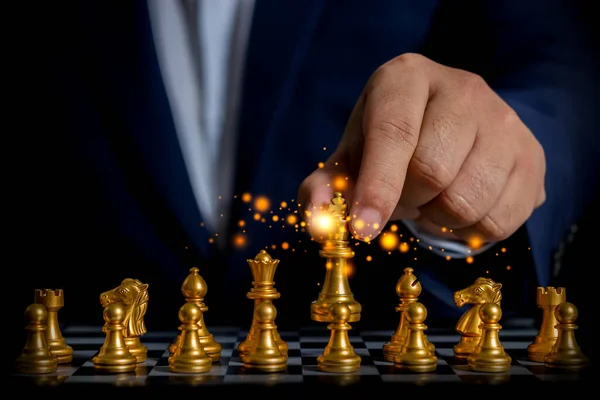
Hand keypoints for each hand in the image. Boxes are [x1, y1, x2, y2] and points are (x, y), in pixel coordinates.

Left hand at [298, 53, 545, 244]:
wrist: (454, 125)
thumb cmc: (391, 141)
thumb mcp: (353, 155)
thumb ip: (327, 187)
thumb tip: (318, 225)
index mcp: (406, 78)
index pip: (394, 133)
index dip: (377, 186)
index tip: (363, 228)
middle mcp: (462, 88)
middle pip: (432, 170)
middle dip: (407, 201)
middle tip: (402, 197)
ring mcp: (505, 120)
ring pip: (467, 199)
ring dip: (437, 218)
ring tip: (431, 199)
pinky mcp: (532, 156)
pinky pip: (499, 219)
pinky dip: (469, 230)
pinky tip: (458, 207)